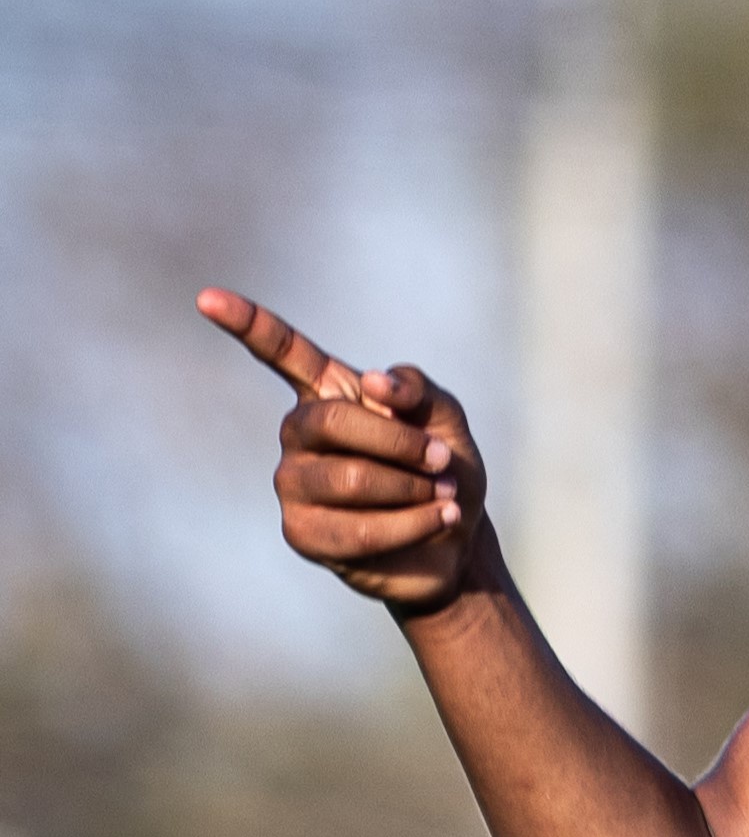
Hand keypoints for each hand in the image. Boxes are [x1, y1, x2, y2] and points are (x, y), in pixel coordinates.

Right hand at [197, 288, 487, 612]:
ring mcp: (293, 483)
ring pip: (349, 479)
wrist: (454, 539)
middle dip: (400, 443)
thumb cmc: (443, 470)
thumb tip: (373, 382)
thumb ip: (418, 390)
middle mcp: (300, 433)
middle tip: (443, 460)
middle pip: (332, 422)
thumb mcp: (446, 420)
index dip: (247, 324)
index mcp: (330, 393)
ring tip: (443, 494)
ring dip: (413, 488)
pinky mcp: (302, 532)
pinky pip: (358, 529)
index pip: (283, 352)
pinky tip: (438, 519)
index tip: (206, 297)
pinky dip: (413, 523)